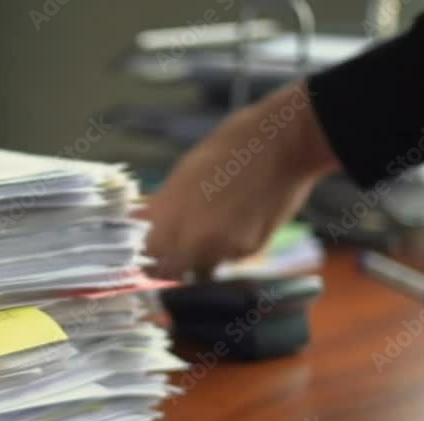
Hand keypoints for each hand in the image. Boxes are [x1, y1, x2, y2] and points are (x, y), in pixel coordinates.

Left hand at [138, 82, 338, 278]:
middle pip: (171, 272)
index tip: (150, 255)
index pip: (146, 255)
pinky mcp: (249, 251)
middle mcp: (191, 238)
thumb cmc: (228, 149)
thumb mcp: (183, 174)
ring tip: (212, 231)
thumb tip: (143, 222)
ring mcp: (221, 248)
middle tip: (177, 254)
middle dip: (172, 266)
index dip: (147, 257)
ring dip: (201, 260)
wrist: (280, 145)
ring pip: (202, 270)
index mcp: (168, 214)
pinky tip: (239, 223)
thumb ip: (164, 206)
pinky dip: (229, 249)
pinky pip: (230, 259)